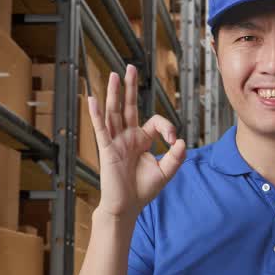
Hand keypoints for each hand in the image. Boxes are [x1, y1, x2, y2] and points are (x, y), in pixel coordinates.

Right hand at [89, 64, 186, 217]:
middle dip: (130, 87)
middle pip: (128, 107)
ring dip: (114, 94)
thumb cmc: (143, 190)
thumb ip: (176, 157)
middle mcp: (127, 137)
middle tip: (131, 67)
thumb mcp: (165, 172)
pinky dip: (96, 114)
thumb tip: (182, 141)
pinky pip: (101, 129)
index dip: (167, 126)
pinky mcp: (107, 150)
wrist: (127, 207)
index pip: (154, 121)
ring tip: (114, 75)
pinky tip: (92, 99)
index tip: (173, 140)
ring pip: (114, 113)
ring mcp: (116, 142)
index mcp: (141, 140)